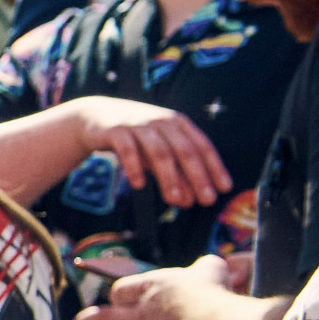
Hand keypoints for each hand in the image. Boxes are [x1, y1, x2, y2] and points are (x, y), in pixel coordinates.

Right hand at [64, 96, 231, 208]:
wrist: (94, 116)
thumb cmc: (134, 137)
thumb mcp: (157, 154)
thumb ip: (174, 174)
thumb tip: (189, 202)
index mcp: (177, 123)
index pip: (202, 146)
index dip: (214, 167)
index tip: (224, 189)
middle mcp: (161, 121)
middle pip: (184, 150)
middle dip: (198, 177)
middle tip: (207, 201)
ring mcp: (138, 124)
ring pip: (159, 152)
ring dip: (169, 178)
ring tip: (174, 201)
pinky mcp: (115, 130)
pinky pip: (127, 150)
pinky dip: (134, 167)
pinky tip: (139, 185)